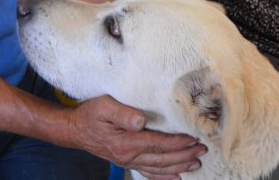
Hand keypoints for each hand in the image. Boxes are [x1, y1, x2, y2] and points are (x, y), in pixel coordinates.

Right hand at [70, 96, 204, 178]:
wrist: (75, 130)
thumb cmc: (90, 114)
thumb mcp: (103, 106)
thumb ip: (123, 113)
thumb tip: (141, 120)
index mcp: (125, 142)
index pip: (158, 144)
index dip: (177, 143)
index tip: (193, 139)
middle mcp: (128, 156)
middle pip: (162, 159)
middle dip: (184, 155)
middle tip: (202, 150)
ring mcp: (127, 161)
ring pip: (158, 168)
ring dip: (179, 166)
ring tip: (197, 163)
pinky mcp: (126, 162)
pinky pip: (149, 173)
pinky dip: (164, 177)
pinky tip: (176, 177)